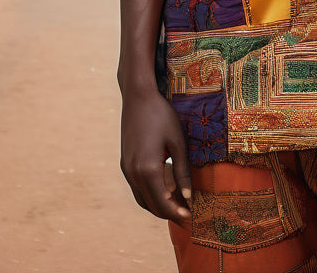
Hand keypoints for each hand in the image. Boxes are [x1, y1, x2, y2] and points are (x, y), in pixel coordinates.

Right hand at [120, 88, 191, 222]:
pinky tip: (164, 191)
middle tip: (187, 216)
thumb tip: (188, 197)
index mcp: (148, 169)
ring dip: (159, 206)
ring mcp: (127, 169)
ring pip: (142, 199)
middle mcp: (133, 173)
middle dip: (169, 214)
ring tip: (178, 206)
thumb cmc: (162, 116)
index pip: (163, 203)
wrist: (138, 97)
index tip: (191, 217)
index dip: (177, 213)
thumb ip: (182, 171)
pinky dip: (150, 195)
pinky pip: (137, 188)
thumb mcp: (178, 143)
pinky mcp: (125, 164)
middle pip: (151, 205)